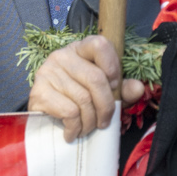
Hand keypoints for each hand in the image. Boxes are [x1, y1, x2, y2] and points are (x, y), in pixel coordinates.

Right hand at [28, 35, 148, 141]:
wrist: (43, 118)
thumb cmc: (76, 101)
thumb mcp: (103, 93)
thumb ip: (122, 90)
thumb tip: (137, 88)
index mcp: (80, 50)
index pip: (100, 44)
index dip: (113, 66)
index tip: (114, 87)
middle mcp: (62, 56)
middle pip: (95, 78)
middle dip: (106, 106)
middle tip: (104, 122)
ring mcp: (48, 72)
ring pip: (83, 99)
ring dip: (90, 121)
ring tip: (87, 128)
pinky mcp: (38, 91)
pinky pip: (69, 111)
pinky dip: (76, 127)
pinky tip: (72, 131)